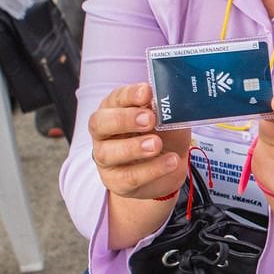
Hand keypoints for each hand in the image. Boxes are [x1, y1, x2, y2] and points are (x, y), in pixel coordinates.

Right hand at [88, 83, 192, 199]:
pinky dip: (152, 169)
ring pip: (107, 153)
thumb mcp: (171, 119)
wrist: (169, 167)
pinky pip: (129, 177)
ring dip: (134, 148)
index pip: (116, 98)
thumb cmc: (165, 135)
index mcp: (115, 109)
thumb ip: (168, 111)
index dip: (130, 95)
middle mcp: (104, 132)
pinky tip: (171, 162)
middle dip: (124, 119)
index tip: (147, 92)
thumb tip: (173, 101)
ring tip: (157, 145)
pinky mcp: (115, 180)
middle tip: (149, 120)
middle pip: (100, 123)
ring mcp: (106, 157)